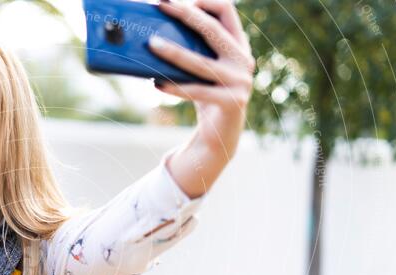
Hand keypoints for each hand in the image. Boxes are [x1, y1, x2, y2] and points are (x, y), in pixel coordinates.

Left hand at [150, 0, 253, 155]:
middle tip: (160, 5)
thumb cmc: (206, 99)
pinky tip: (156, 83)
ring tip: (151, 44)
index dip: (203, 1)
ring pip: (200, 62)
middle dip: (184, 14)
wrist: (219, 139)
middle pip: (212, 28)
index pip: (226, 10)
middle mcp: (244, 60)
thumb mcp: (203, 70)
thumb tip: (154, 33)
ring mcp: (240, 81)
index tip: (174, 1)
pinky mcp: (232, 102)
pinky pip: (196, 91)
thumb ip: (194, 50)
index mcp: (239, 46)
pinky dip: (174, 86)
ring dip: (173, 51)